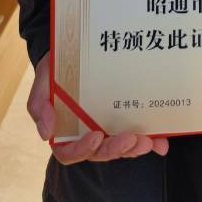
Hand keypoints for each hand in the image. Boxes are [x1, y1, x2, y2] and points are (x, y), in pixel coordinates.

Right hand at [28, 53, 169, 163]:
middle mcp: (87, 134)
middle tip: (132, 139)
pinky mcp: (125, 120)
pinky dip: (151, 141)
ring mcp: (107, 128)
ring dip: (134, 147)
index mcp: (65, 131)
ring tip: (149, 140)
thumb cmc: (56, 70)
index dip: (83, 150)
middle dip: (116, 149)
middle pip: (100, 152)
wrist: (75, 49)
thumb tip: (46, 133)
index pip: (70, 152)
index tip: (97, 136)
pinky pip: (137, 135)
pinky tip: (163, 141)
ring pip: (120, 147)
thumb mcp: (43, 82)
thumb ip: (39, 105)